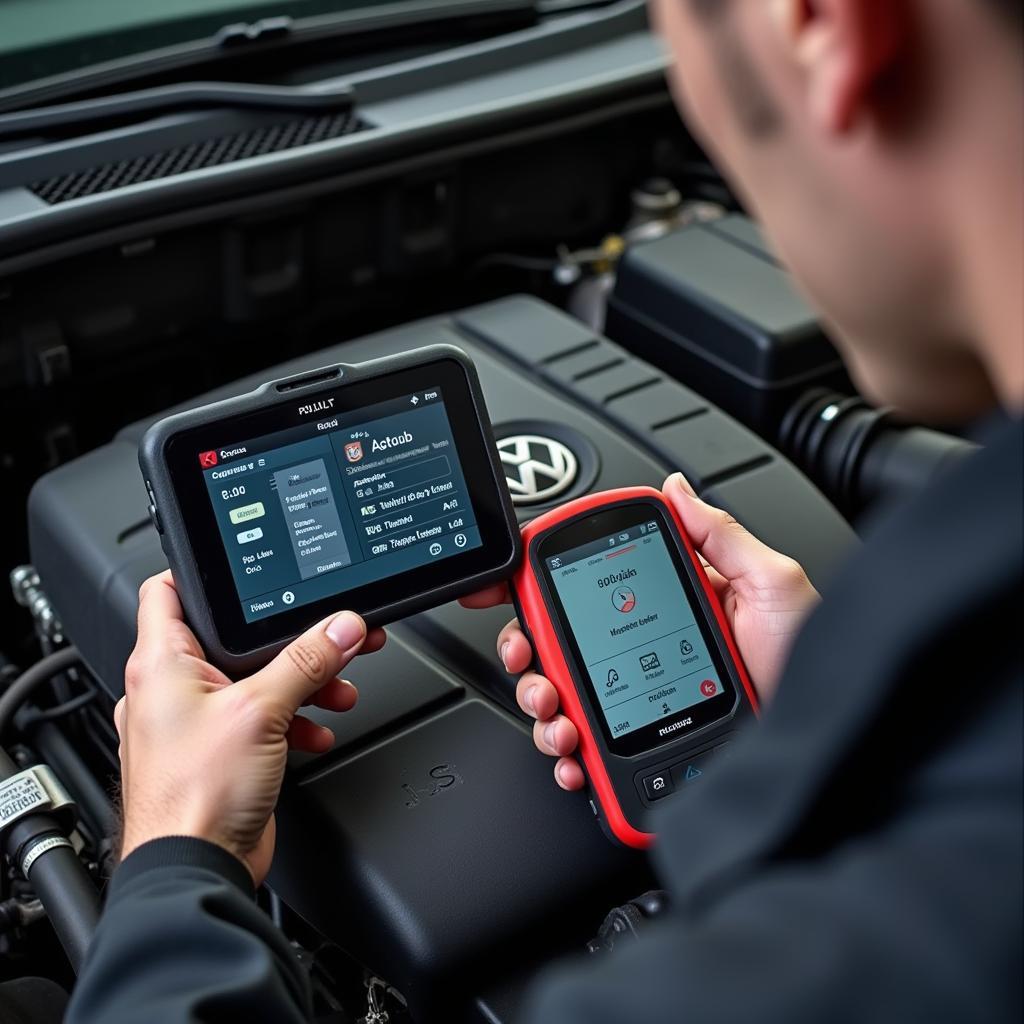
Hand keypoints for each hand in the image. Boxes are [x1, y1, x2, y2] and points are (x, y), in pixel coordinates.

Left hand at [116, 571, 384, 884]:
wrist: (196, 869)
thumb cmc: (193, 796)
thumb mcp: (260, 710)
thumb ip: (306, 662)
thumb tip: (340, 627)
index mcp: (161, 663)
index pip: (169, 590)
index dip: (209, 572)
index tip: (252, 568)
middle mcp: (172, 688)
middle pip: (232, 638)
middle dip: (286, 638)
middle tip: (327, 631)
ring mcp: (195, 722)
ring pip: (254, 679)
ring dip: (299, 681)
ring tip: (336, 686)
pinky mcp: (219, 752)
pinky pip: (261, 718)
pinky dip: (293, 717)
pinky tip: (318, 727)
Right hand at [461, 473, 819, 789]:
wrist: (819, 747)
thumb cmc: (809, 662)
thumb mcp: (773, 583)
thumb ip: (719, 534)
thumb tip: (673, 489)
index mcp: (665, 603)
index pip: (590, 582)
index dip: (540, 581)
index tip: (503, 585)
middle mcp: (643, 648)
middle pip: (559, 641)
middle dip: (527, 649)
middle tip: (529, 659)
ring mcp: (638, 698)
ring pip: (561, 695)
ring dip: (541, 703)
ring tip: (559, 715)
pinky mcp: (640, 743)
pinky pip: (584, 748)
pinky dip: (563, 753)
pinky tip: (572, 755)